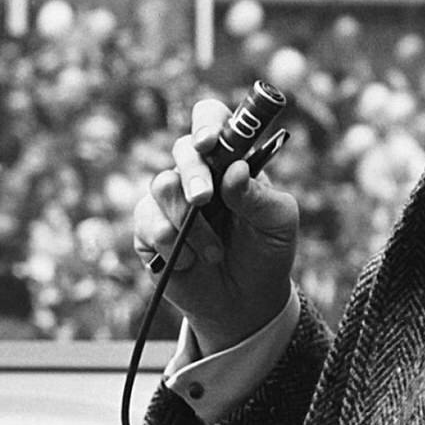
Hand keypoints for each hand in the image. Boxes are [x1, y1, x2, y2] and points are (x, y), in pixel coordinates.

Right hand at [133, 98, 299, 353]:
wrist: (245, 304)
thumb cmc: (266, 253)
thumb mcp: (278, 223)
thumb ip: (260, 196)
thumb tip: (235, 171)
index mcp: (229, 161)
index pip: (211, 121)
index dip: (207, 123)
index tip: (211, 142)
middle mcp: (196, 175)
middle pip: (182, 149)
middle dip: (193, 174)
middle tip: (204, 200)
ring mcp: (169, 202)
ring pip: (161, 186)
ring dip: (189, 222)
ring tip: (214, 253)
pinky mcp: (149, 232)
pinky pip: (146, 222)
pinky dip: (170, 245)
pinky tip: (188, 263)